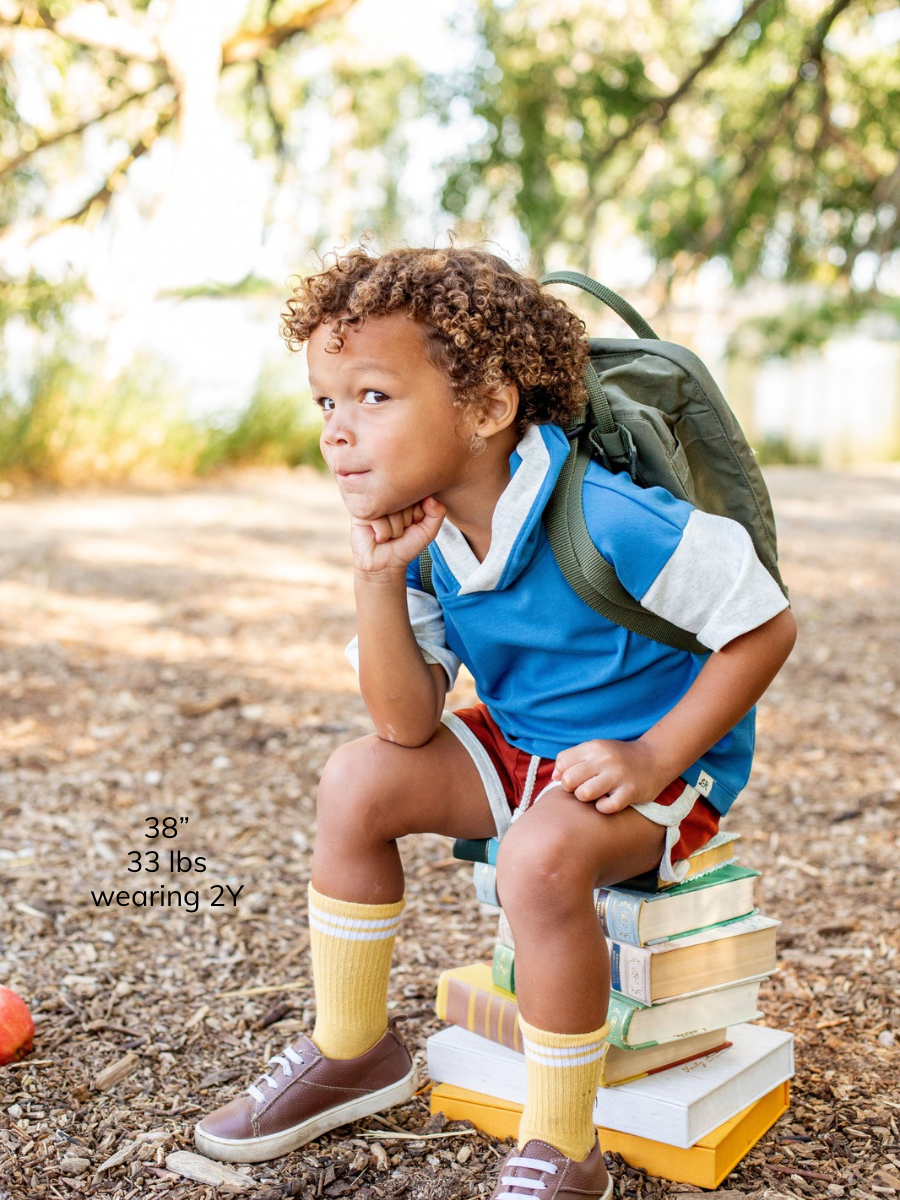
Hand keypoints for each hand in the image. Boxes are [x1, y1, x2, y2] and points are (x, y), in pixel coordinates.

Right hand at [351, 496, 445, 577]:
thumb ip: (437, 513)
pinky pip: (379, 519)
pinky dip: (383, 533)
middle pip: (405, 502)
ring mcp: (374, 500)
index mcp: (405, 494)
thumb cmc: (406, 545)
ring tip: (388, 535)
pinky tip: (377, 536)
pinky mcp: (361, 510)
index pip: (418, 495)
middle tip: (399, 531)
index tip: (413, 524)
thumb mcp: (428, 531)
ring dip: (394, 530)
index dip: (418, 515)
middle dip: (406, 523)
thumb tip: (429, 497)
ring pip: (393, 511)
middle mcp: (389, 494)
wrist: (385, 564)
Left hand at [551, 738, 670, 813]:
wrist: (655, 759)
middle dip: (572, 789)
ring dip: (586, 799)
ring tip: (595, 795)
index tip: (575, 777)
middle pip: (569, 780)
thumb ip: (573, 760)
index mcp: (594, 747)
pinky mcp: (630, 792)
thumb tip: (554, 777)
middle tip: (583, 789)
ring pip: (584, 794)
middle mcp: (605, 759)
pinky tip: (608, 802)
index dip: (564, 773)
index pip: (562, 762)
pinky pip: (606, 807)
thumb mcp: (596, 751)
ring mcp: (618, 776)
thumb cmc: (619, 758)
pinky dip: (603, 808)